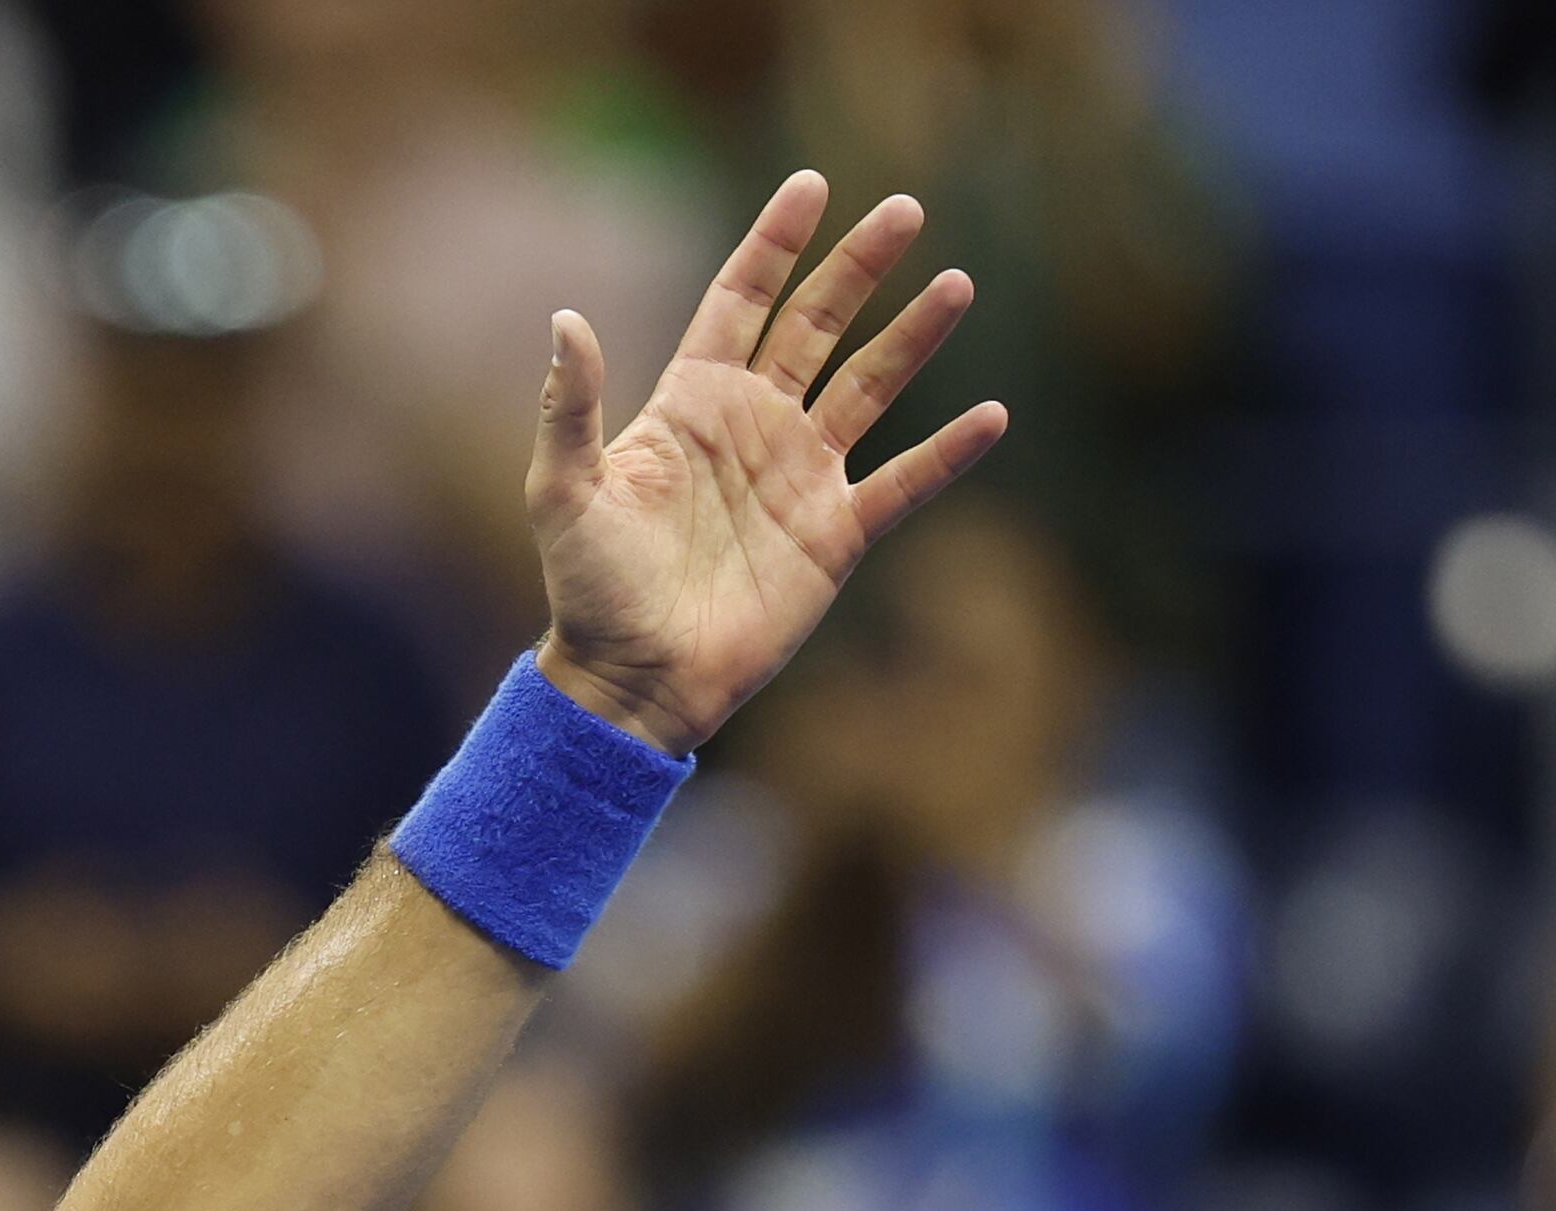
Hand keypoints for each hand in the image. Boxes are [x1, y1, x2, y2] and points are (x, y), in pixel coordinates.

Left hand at [527, 174, 1007, 755]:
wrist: (633, 679)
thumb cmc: (588, 588)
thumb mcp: (563, 492)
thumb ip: (570, 406)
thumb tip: (566, 319)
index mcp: (692, 402)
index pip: (741, 300)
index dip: (774, 243)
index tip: (811, 186)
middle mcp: (754, 425)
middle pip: (817, 325)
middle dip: (858, 268)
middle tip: (905, 209)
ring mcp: (800, 476)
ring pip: (869, 387)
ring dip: (913, 338)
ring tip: (957, 284)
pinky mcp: (833, 534)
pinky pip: (902, 483)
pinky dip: (947, 454)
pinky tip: (992, 415)